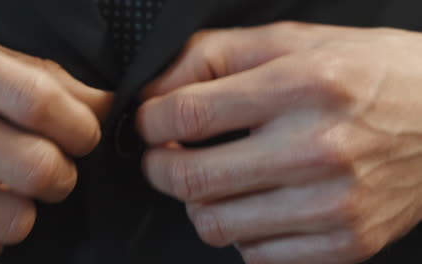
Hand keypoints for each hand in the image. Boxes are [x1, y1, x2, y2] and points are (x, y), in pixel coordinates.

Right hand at [0, 28, 112, 262]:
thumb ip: (45, 79)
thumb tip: (106, 105)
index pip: (38, 101)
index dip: (79, 127)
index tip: (85, 137)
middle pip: (36, 167)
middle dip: (63, 175)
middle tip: (54, 170)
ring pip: (16, 220)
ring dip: (25, 211)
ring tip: (7, 192)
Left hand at [138, 22, 421, 262]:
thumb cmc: (364, 73)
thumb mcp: (292, 41)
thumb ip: (214, 55)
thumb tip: (157, 91)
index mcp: (301, 86)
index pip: (190, 114)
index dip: (149, 121)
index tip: (148, 124)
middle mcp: (317, 149)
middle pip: (192, 178)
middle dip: (158, 168)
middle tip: (163, 156)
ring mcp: (332, 206)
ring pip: (215, 225)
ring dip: (198, 202)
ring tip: (215, 180)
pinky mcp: (344, 243)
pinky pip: (255, 254)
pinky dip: (241, 231)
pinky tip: (256, 205)